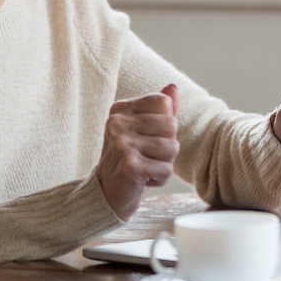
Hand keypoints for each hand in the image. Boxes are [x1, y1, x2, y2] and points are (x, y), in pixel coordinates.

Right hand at [96, 85, 179, 219]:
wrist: (108, 193)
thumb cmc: (130, 159)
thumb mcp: (143, 130)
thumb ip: (160, 109)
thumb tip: (173, 87)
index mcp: (121, 109)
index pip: (164, 103)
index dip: (165, 125)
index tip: (147, 138)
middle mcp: (117, 122)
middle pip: (171, 125)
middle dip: (167, 146)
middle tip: (147, 156)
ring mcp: (121, 143)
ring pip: (172, 148)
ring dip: (164, 164)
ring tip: (145, 167)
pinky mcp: (130, 165)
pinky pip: (166, 170)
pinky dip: (160, 179)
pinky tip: (143, 179)